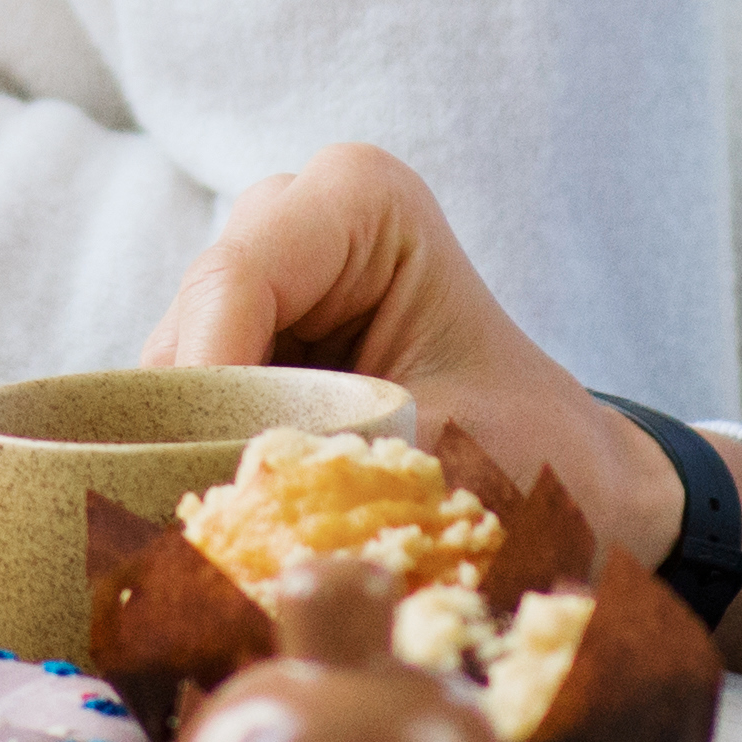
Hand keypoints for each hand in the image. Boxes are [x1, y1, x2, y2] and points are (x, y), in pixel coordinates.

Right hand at [146, 146, 675, 579]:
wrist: (571, 492)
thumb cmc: (536, 457)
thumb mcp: (451, 459)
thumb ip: (341, 471)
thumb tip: (232, 513)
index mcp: (358, 200)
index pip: (235, 278)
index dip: (211, 383)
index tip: (224, 485)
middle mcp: (291, 225)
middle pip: (189, 326)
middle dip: (199, 431)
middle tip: (230, 529)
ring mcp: (258, 290)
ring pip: (170, 378)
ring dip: (196, 461)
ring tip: (248, 540)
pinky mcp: (236, 357)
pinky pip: (180, 414)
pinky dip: (203, 474)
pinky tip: (242, 529)